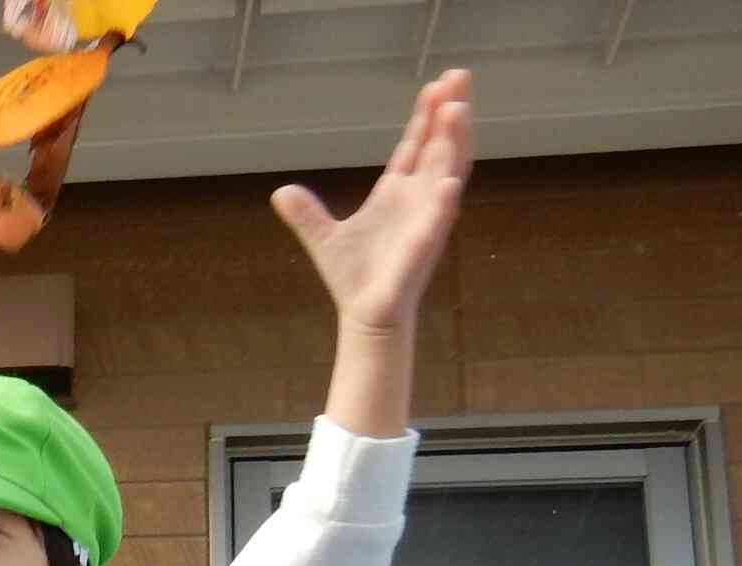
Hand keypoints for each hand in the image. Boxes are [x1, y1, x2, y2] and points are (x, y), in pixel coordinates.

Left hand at [272, 69, 471, 334]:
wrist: (364, 314)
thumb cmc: (353, 276)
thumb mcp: (323, 238)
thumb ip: (306, 214)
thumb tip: (281, 192)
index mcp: (397, 193)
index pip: (415, 146)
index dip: (425, 117)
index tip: (435, 84)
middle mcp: (419, 199)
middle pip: (440, 147)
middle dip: (450, 113)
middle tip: (460, 76)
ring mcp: (426, 220)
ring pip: (446, 174)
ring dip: (454, 144)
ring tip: (459, 110)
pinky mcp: (423, 248)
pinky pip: (437, 222)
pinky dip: (444, 203)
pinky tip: (449, 182)